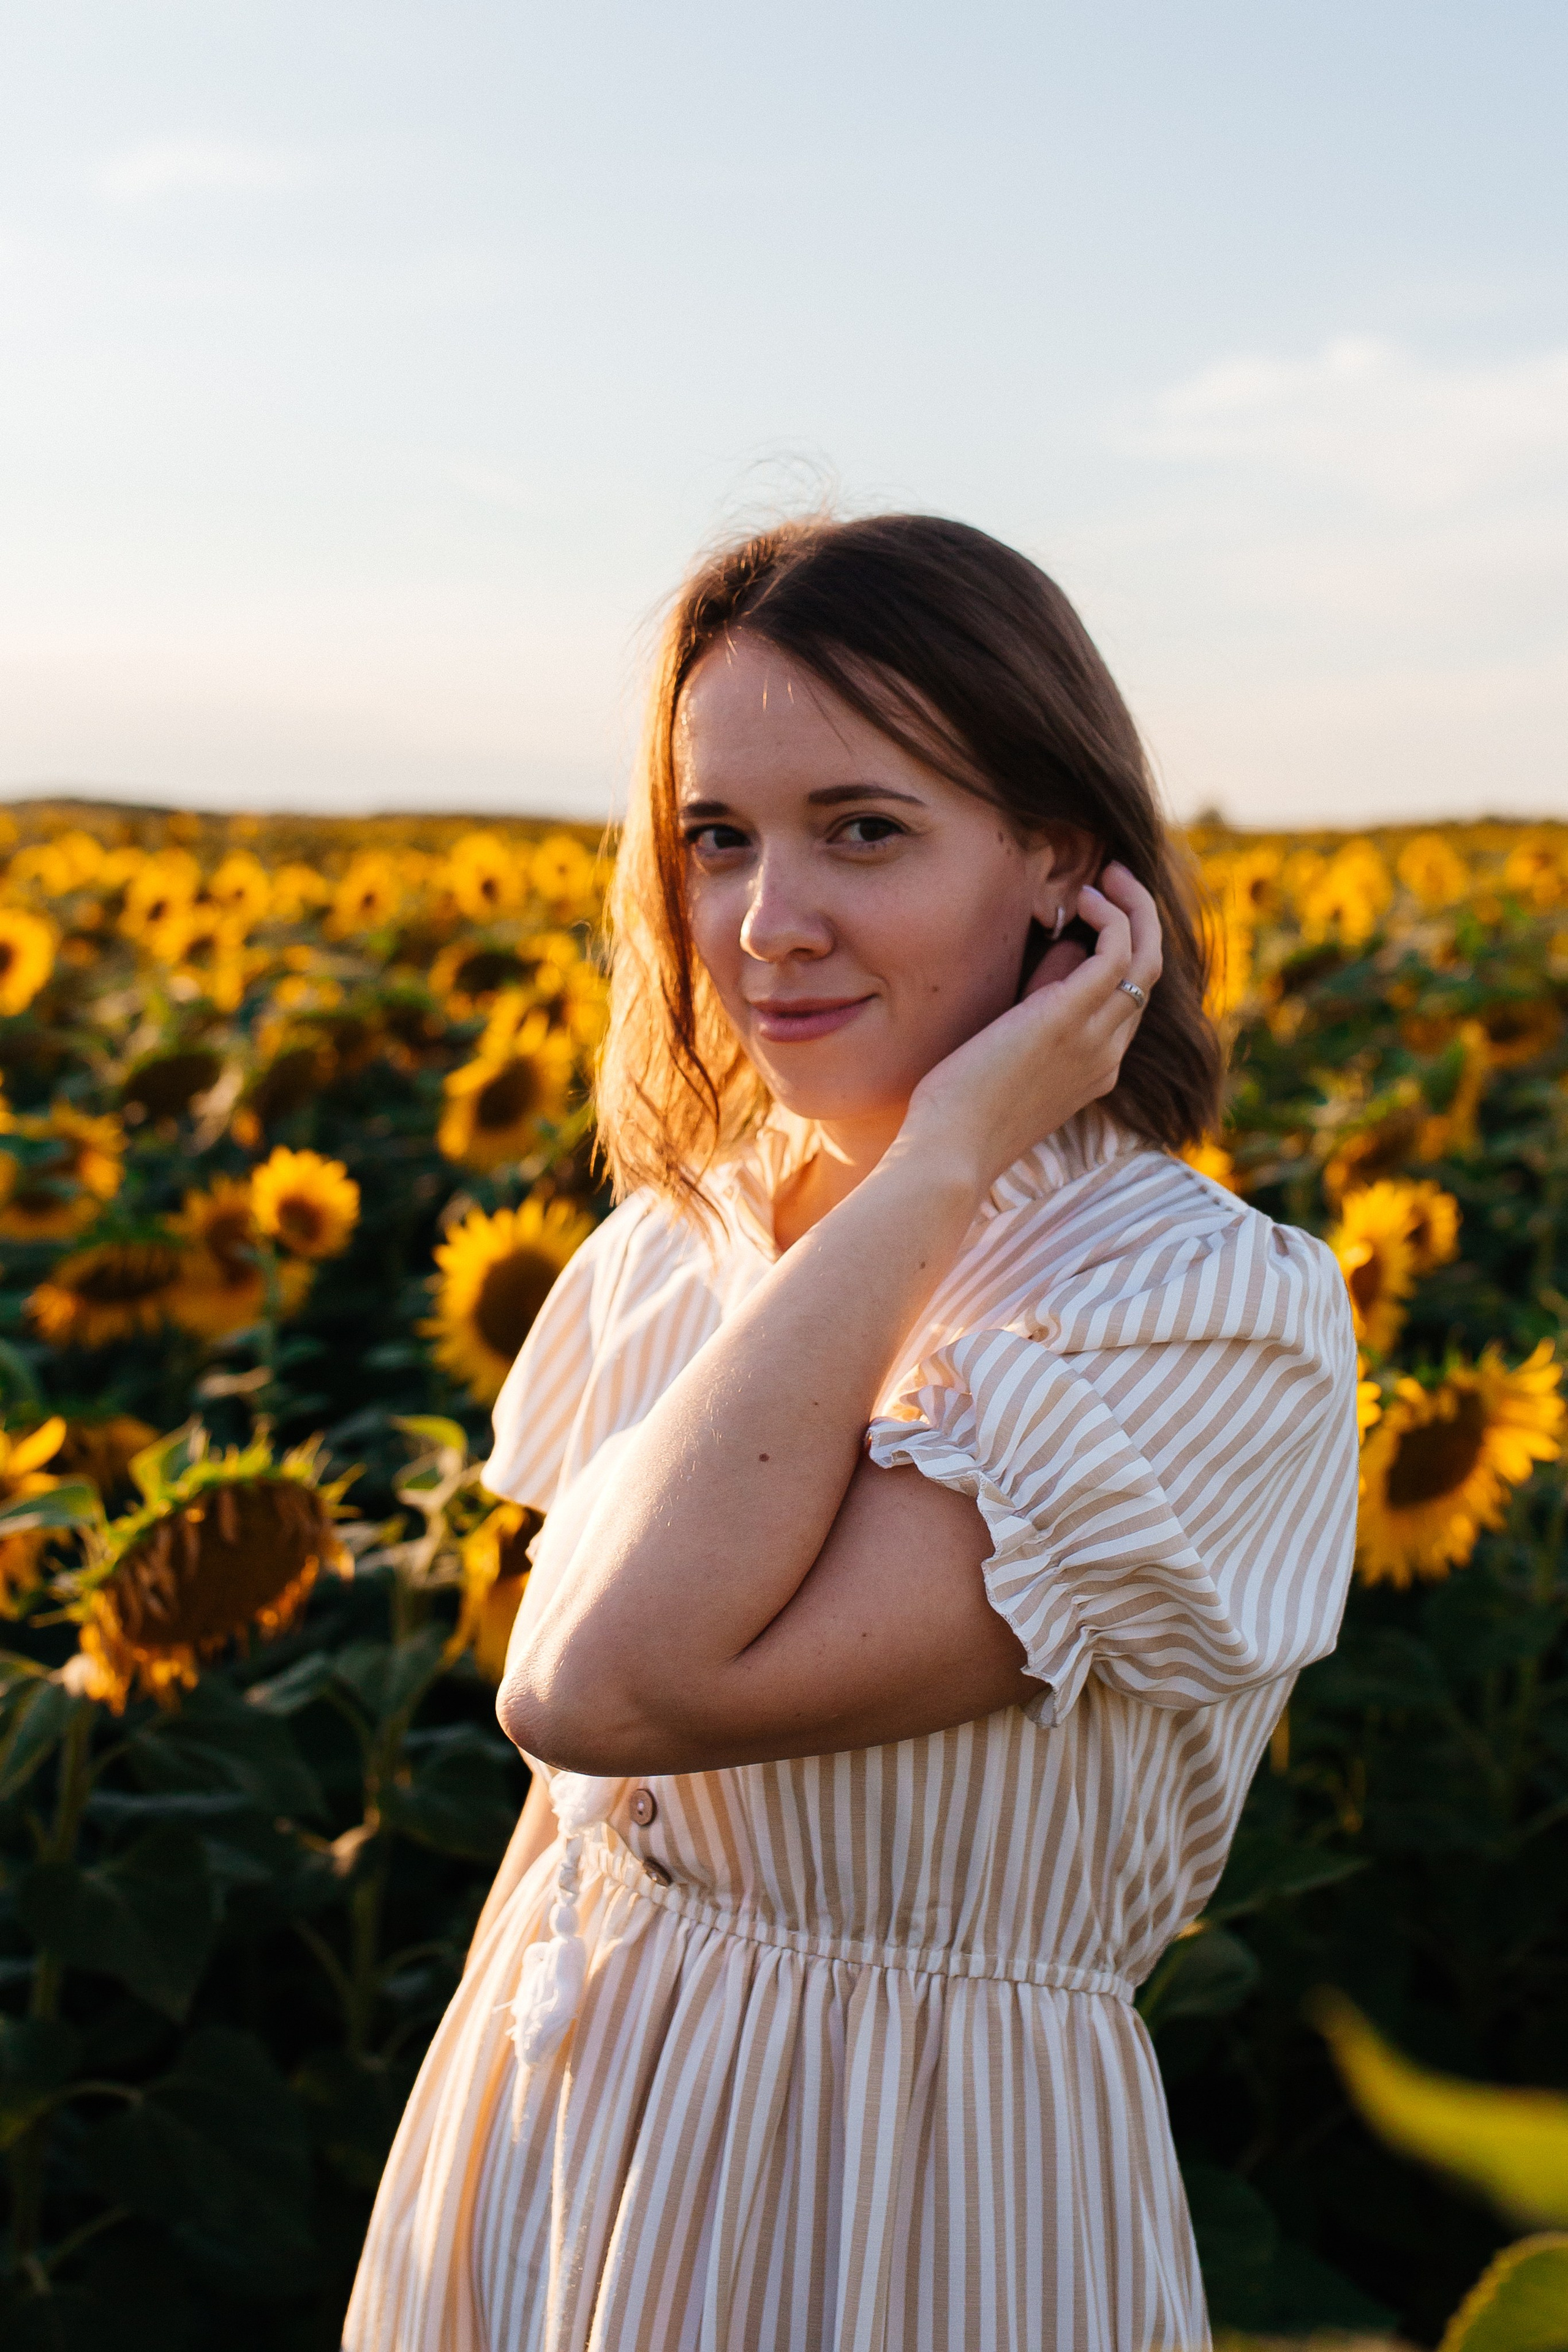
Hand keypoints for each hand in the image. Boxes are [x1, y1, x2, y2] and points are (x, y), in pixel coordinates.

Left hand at [895, 861, 1161, 1195]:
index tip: (1094, 915)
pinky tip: (1081, 898)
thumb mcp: (1004, 1064)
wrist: (949, 1153)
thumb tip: (1044, 967)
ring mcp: (1095, 1037)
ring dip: (1132, 906)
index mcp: (1094, 1071)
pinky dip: (1110, 915)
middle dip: (1137, 918)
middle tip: (1112, 879)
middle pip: (1147, 972)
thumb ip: (1028, 1023)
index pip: (1127, 1001)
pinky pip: (1117, 949)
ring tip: (1104, 874)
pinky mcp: (1069, 1017)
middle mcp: (1106, 1055)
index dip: (1120, 951)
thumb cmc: (957, 1116)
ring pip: (1145, 955)